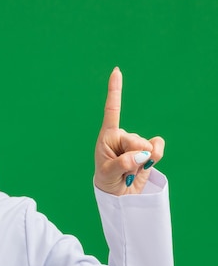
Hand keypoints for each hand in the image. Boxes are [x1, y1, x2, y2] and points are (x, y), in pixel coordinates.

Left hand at [94, 67, 163, 194]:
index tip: (117, 70)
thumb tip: (141, 154)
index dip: (115, 91)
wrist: (119, 194)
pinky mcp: (149, 149)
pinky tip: (147, 164)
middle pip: (136, 140)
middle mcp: (122, 136)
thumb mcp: (108, 174)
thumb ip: (122, 164)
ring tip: (130, 170)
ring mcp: (136, 142)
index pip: (112, 111)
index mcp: (107, 136)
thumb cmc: (107, 181)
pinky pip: (158, 147)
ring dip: (141, 162)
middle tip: (123, 169)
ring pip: (147, 147)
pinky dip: (156, 156)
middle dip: (133, 157)